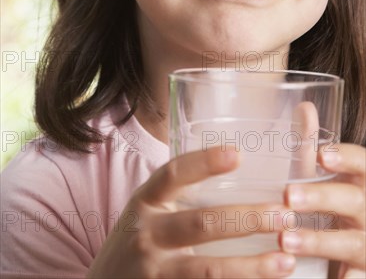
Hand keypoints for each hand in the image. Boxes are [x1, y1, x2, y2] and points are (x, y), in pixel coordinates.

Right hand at [87, 146, 295, 278]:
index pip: (173, 174)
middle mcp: (145, 234)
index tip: (238, 154)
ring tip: (285, 260)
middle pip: (202, 223)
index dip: (204, 162)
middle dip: (247, 219)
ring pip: (208, 270)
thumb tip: (234, 166)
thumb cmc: (136, 241)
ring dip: (251, 267)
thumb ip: (175, 195)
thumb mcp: (146, 211)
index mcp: (144, 202)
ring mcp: (153, 270)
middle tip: (283, 215)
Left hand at [279, 143, 365, 277]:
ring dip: (319, 241)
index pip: (364, 164)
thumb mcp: (330, 177)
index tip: (322, 155)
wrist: (360, 245)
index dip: (347, 158)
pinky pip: (354, 278)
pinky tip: (317, 278)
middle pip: (355, 201)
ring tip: (285, 239)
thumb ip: (314, 146)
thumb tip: (305, 106)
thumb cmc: (339, 204)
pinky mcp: (365, 271)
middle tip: (290, 196)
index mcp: (364, 182)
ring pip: (351, 243)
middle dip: (323, 198)